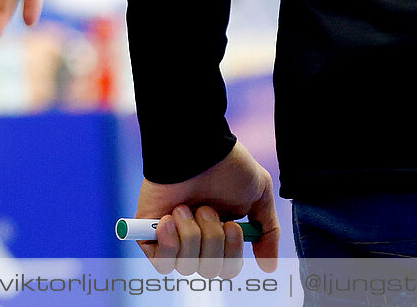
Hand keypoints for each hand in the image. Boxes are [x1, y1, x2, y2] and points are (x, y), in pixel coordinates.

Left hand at [136, 145, 279, 276]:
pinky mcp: (148, 231)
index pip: (226, 268)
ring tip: (186, 207)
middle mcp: (196, 238)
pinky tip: (169, 220)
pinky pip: (160, 262)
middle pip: (208, 270)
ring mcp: (171, 235)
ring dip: (191, 236)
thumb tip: (269, 266)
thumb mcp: (259, 196)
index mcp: (219, 232)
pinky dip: (168, 245)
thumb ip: (268, 232)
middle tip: (206, 208)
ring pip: (186, 267)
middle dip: (212, 240)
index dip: (231, 255)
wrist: (197, 147)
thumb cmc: (227, 164)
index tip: (232, 224)